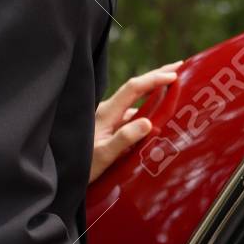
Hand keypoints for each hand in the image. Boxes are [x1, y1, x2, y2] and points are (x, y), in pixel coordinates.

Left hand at [89, 60, 181, 183]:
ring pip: (137, 105)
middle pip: (136, 89)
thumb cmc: (81, 167)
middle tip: (179, 67)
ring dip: (156, 96)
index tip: (174, 75)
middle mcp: (108, 112)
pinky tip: (160, 120)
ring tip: (176, 90)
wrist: (63, 176)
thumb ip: (124, 139)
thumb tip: (148, 122)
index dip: (154, 79)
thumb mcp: (103, 155)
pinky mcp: (111, 131)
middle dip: (157, 76)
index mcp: (106, 113)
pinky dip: (149, 115)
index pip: (133, 88)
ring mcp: (110, 121)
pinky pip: (134, 119)